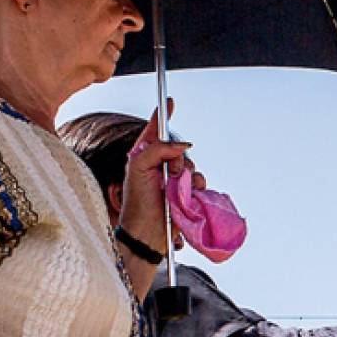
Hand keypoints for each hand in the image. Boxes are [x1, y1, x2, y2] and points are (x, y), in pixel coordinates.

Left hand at [119, 101, 193, 251]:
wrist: (148, 233)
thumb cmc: (137, 202)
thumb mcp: (138, 168)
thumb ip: (158, 149)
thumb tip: (183, 146)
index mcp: (143, 156)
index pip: (154, 131)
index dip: (161, 116)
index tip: (169, 102)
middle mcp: (159, 166)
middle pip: (178, 148)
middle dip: (178, 158)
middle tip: (169, 173)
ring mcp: (173, 181)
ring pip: (191, 164)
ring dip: (187, 175)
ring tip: (175, 190)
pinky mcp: (186, 194)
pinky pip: (199, 181)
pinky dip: (196, 187)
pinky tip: (187, 196)